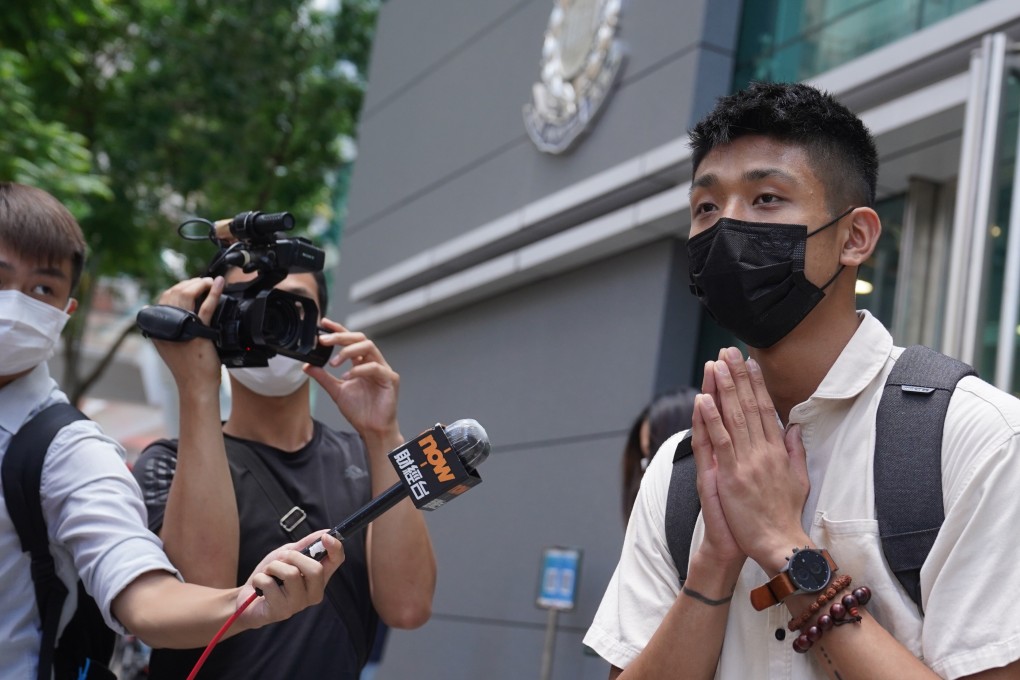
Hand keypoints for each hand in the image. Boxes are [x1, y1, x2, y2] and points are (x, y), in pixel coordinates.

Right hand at [152, 276, 223, 393]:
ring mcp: (182, 328)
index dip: (180, 287)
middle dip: (190, 283)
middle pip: (175, 292)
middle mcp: (167, 326)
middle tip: (202, 282)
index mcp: (159, 328)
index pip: (165, 297)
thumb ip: (175, 327)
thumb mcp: (175, 344)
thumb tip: (184, 308)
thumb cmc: (190, 367)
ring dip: (199, 284)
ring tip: (209, 282)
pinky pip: (206, 308)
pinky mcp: (199, 333)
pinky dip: (212, 292)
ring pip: (187, 295)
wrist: (197, 386)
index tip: (193, 285)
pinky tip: (217, 284)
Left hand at [239, 531, 343, 626]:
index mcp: (318, 578)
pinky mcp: (280, 611)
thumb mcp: (286, 556)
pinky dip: (260, 578)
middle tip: (281, 560)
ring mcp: (298, 604)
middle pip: (315, 569)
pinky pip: (270, 583)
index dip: (335, 547)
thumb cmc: (270, 577)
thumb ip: (305, 546)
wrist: (246, 599)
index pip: (336, 561)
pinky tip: (259, 587)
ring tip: (268, 574)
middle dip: (293, 557)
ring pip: (291, 574)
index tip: (325, 537)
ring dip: (273, 567)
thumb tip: (326, 532)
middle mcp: (313, 593)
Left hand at [304, 318, 399, 440]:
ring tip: (334, 362)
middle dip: (341, 337)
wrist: (372, 429)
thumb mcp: (336, 391)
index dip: (338, 330)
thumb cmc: (360, 411)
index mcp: (362, 362)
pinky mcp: (390, 379)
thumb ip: (323, 377)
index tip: (324, 324)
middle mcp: (373, 362)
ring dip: (348, 351)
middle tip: (324, 340)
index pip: (350, 340)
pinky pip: (375, 367)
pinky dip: (359, 370)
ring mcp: (383, 369)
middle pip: (359, 338)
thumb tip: (308, 366)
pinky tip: (347, 377)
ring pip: (369, 347)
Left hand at [698, 347, 809, 572]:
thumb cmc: (784, 515)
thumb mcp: (798, 479)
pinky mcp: (732, 475)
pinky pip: (720, 441)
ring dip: (724, 389)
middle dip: (738, 377)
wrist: (778, 543)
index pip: (765, 409)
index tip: (749, 363)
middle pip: (749, 406)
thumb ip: (795, 451)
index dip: (756, 384)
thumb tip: (794, 427)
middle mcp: (764, 451)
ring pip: (734, 417)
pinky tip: (704, 399)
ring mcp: (748, 461)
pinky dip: (711, 419)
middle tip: (729, 351)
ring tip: (715, 365)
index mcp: (778, 451)